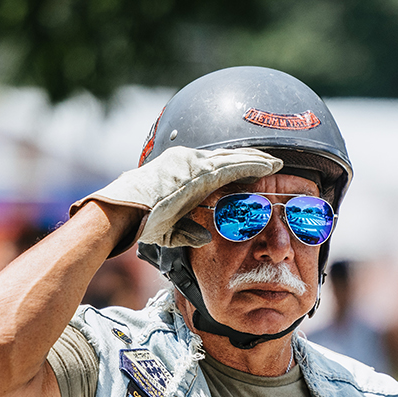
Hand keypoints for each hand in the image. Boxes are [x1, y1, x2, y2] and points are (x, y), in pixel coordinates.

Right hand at [77, 147, 283, 247]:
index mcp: (180, 171)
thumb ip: (188, 231)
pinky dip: (251, 165)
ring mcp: (192, 163)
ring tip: (275, 164)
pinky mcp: (197, 170)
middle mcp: (186, 161)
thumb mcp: (168, 229)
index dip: (235, 167)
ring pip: (232, 159)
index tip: (252, 172)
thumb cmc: (139, 221)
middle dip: (250, 160)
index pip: (214, 166)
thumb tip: (206, 238)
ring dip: (256, 161)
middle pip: (226, 158)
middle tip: (271, 163)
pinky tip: (268, 167)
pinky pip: (232, 166)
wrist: (122, 212)